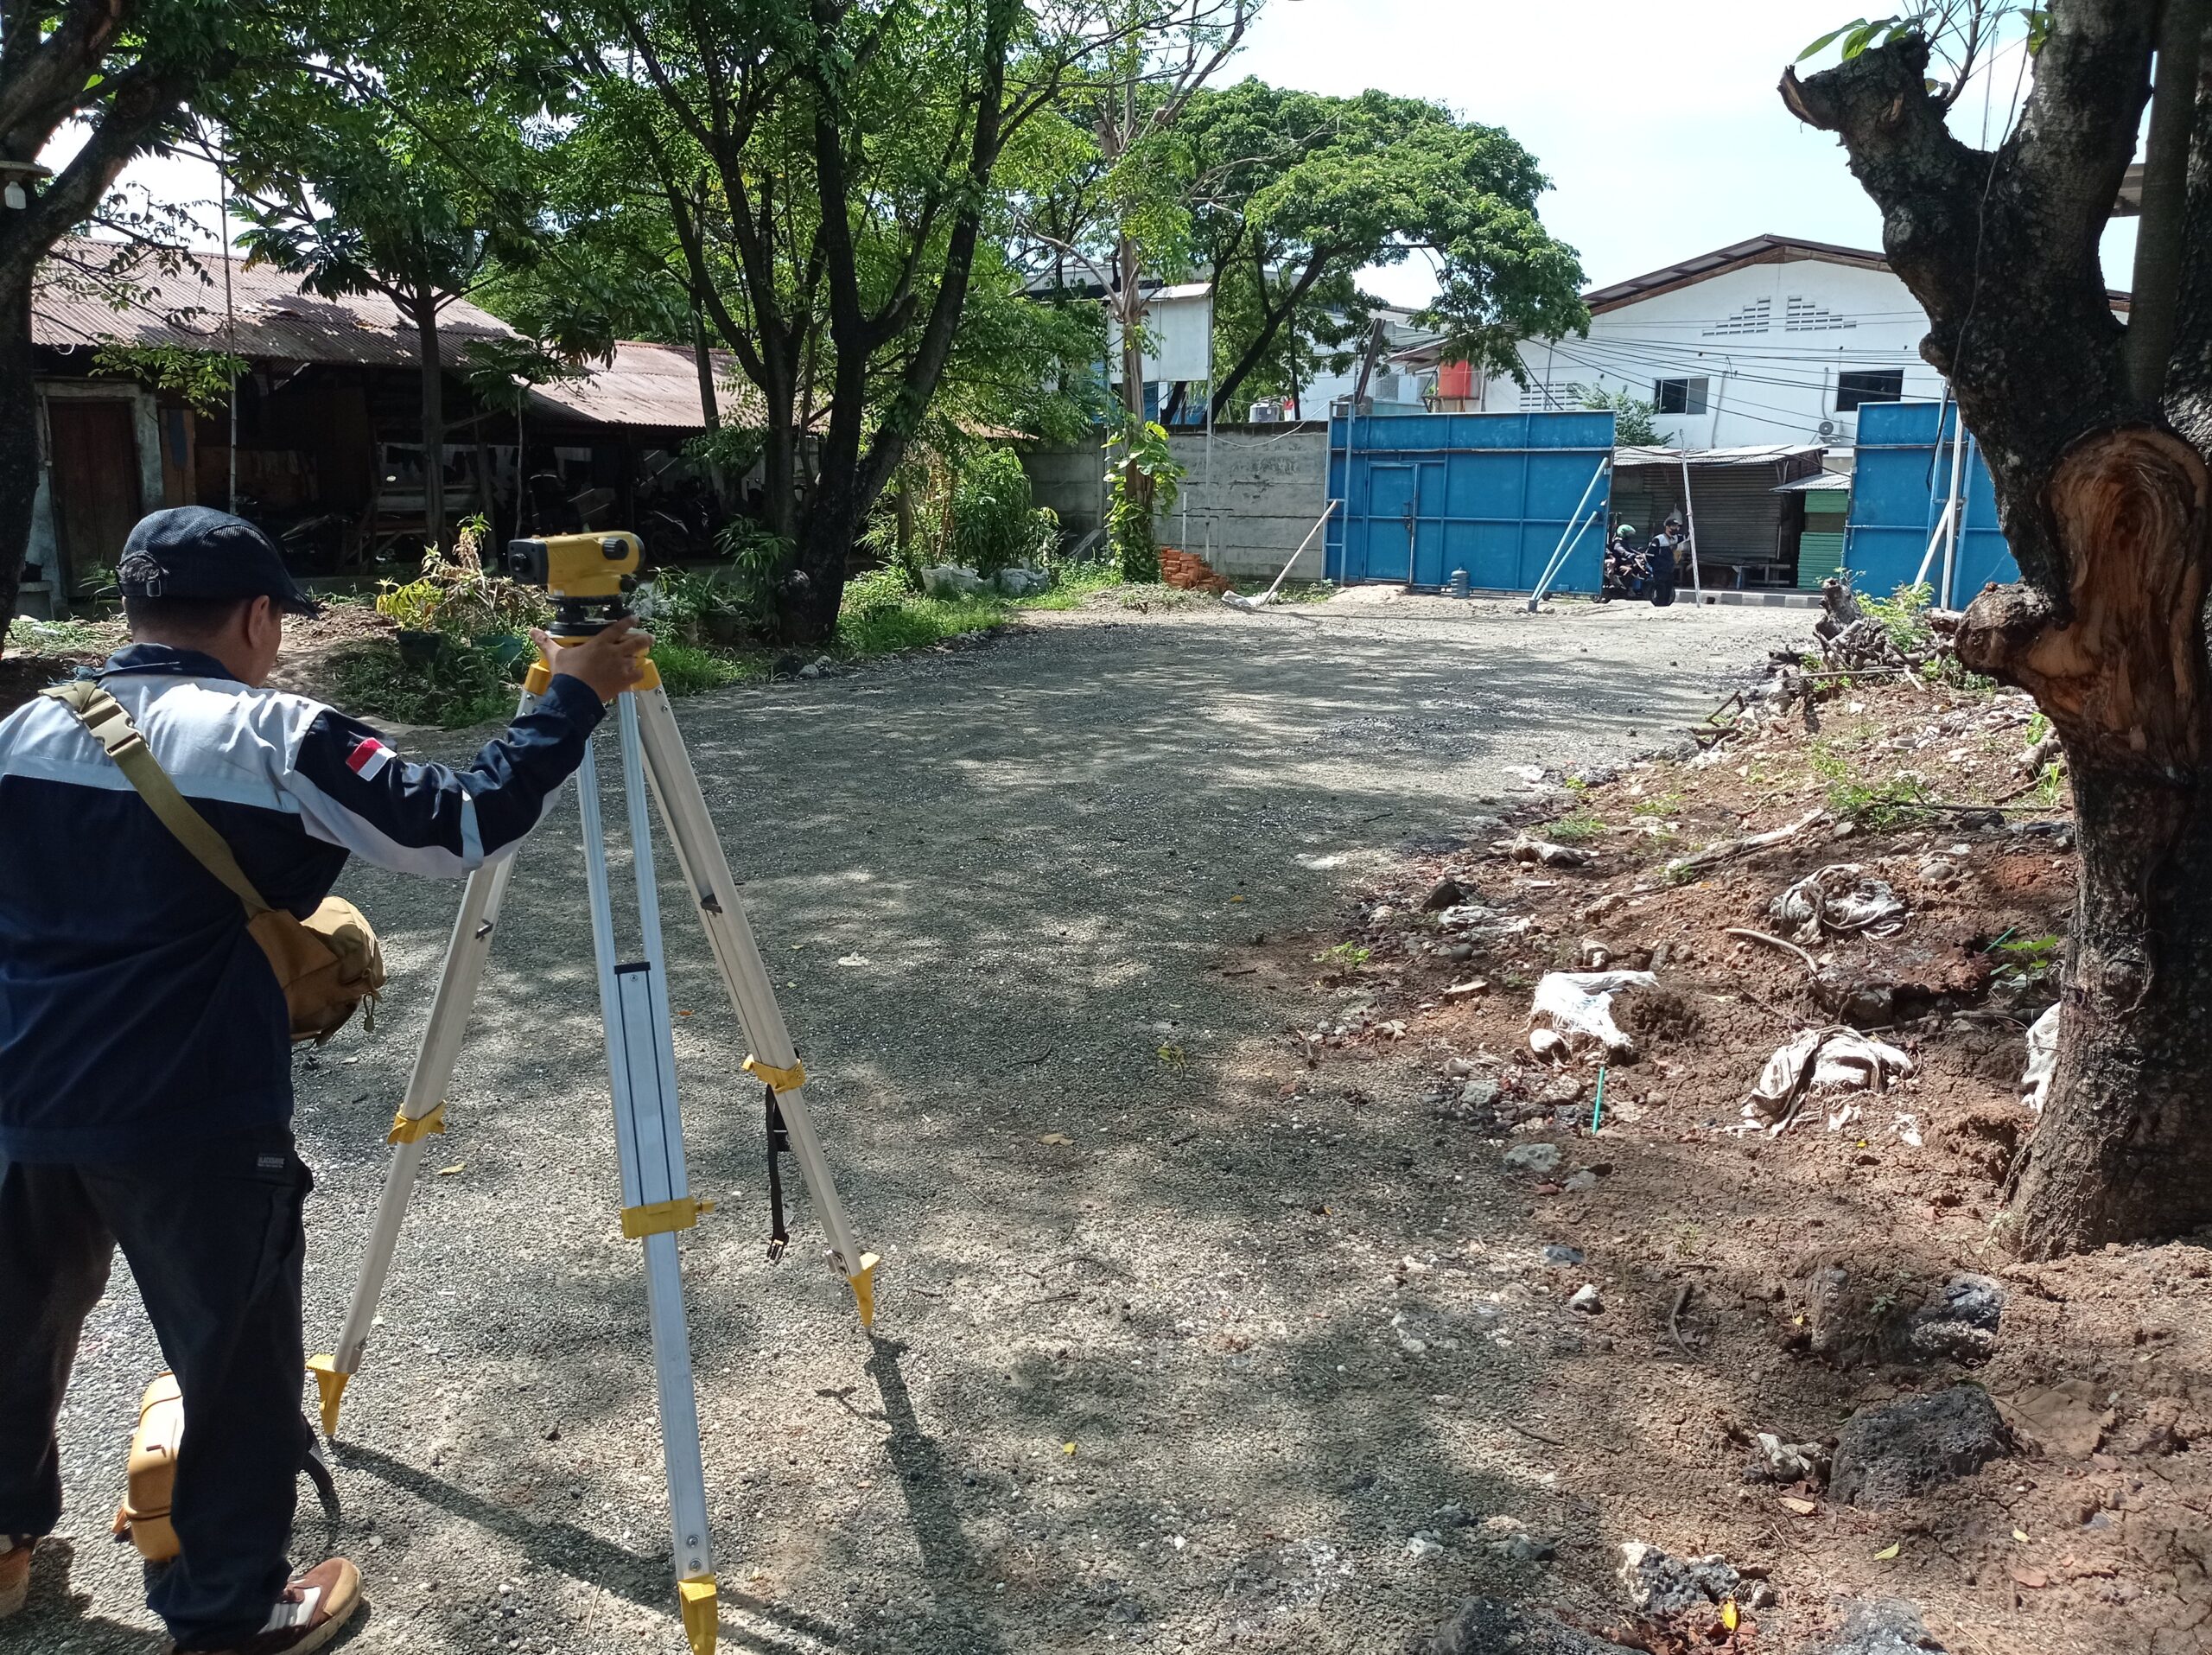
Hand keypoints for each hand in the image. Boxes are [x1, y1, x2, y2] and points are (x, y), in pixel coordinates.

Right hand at [531, 616, 653, 701]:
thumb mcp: (556, 655)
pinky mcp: (624, 681)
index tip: (635, 618)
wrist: (575, 695)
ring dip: (640, 656)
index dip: (628, 621)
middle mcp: (614, 652)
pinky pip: (638, 675)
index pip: (618, 628)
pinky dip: (639, 673)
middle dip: (645, 638)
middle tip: (650, 638)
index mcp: (599, 643)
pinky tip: (638, 674)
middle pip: (636, 641)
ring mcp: (621, 666)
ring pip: (638, 658)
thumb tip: (532, 631)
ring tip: (643, 655)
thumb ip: (547, 642)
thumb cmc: (567, 674)